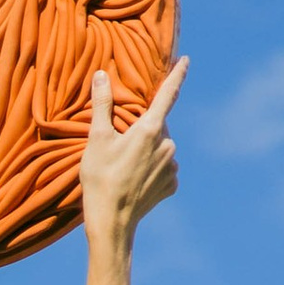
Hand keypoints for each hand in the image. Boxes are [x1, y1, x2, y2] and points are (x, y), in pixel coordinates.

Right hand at [80, 57, 187, 284]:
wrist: (112, 223)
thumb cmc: (100, 179)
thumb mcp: (97, 139)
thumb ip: (102, 104)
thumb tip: (102, 75)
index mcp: (150, 129)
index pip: (167, 94)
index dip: (177, 75)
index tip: (187, 60)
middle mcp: (168, 146)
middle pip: (157, 126)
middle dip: (143, 130)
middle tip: (120, 146)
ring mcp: (172, 167)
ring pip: (161, 148)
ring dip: (147, 151)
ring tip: (125, 168)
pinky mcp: (172, 186)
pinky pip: (164, 169)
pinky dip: (152, 170)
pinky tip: (136, 181)